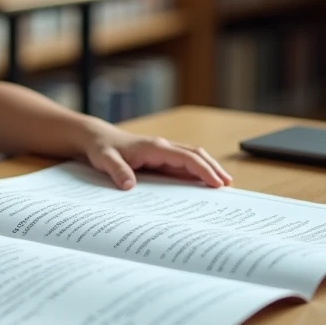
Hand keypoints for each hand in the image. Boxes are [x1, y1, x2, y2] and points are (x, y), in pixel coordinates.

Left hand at [82, 125, 232, 189]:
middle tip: (229, 186)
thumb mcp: (105, 160)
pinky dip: (197, 170)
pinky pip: (183, 162)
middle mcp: (163, 147)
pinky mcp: (160, 157)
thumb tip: (129, 185)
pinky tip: (203, 182)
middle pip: (196, 155)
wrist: (96, 138)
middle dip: (213, 168)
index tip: (217, 183)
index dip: (204, 170)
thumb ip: (117, 171)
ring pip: (192, 157)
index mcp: (154, 147)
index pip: (186, 157)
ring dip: (208, 168)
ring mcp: (163, 151)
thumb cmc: (101, 148)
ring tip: (223, 184)